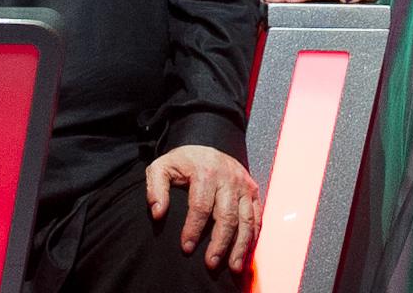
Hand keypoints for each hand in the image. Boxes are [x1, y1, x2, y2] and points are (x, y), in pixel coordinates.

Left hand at [147, 144, 260, 271]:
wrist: (207, 147)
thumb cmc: (183, 162)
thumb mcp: (162, 167)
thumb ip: (155, 188)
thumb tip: (157, 212)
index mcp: (206, 172)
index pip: (201, 206)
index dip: (193, 229)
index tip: (186, 248)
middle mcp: (229, 178)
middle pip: (227, 216)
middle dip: (219, 243)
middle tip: (211, 264)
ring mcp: (244, 184)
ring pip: (246, 219)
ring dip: (240, 245)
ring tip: (233, 267)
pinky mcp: (253, 190)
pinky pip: (257, 216)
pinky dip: (253, 236)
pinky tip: (245, 252)